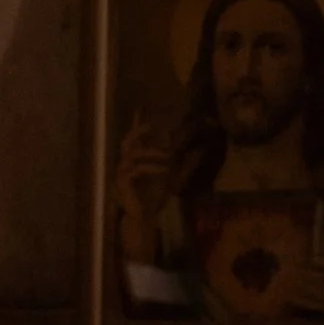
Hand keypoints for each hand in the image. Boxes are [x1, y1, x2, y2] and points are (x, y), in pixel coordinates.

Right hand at [112, 111, 172, 265]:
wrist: (144, 217)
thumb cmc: (156, 198)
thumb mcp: (176, 178)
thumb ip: (187, 164)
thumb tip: (202, 149)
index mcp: (136, 159)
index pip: (136, 137)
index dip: (138, 122)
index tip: (143, 107)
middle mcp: (126, 162)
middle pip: (128, 140)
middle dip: (139, 130)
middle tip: (152, 124)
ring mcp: (122, 172)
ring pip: (134, 154)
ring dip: (152, 153)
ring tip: (168, 156)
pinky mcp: (122, 183)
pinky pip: (135, 170)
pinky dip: (151, 168)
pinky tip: (164, 170)